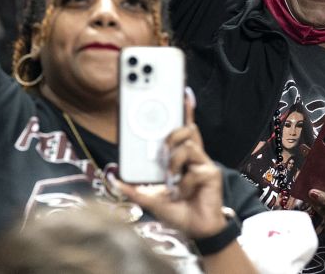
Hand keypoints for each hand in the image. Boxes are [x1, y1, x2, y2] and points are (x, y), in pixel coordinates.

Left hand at [118, 93, 228, 240]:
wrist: (197, 231)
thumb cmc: (178, 212)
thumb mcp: (151, 199)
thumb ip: (134, 189)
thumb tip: (113, 179)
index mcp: (182, 159)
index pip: (184, 129)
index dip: (186, 111)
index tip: (183, 93)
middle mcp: (194, 157)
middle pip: (188, 130)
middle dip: (173, 135)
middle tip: (163, 152)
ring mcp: (204, 164)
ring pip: (188, 146)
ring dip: (174, 163)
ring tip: (172, 181)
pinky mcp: (212, 174)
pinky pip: (193, 170)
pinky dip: (183, 185)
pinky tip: (183, 194)